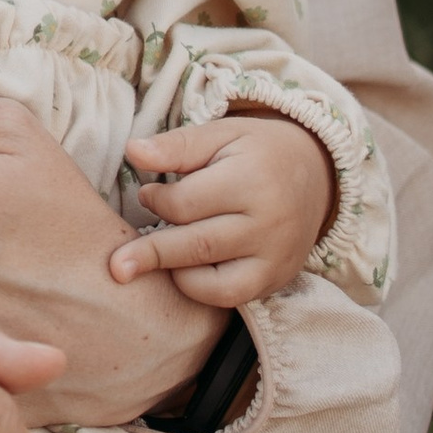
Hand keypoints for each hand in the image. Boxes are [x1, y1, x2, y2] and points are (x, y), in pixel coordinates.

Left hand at [113, 112, 334, 308]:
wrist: (317, 173)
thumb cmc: (258, 151)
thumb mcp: (222, 134)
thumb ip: (177, 145)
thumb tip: (133, 152)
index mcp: (252, 180)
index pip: (187, 204)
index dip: (157, 201)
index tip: (148, 194)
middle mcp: (268, 223)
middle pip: (197, 246)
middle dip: (150, 254)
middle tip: (116, 265)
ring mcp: (276, 257)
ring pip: (213, 281)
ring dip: (174, 274)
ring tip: (150, 264)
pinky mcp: (277, 279)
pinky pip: (231, 298)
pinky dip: (201, 291)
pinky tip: (186, 271)